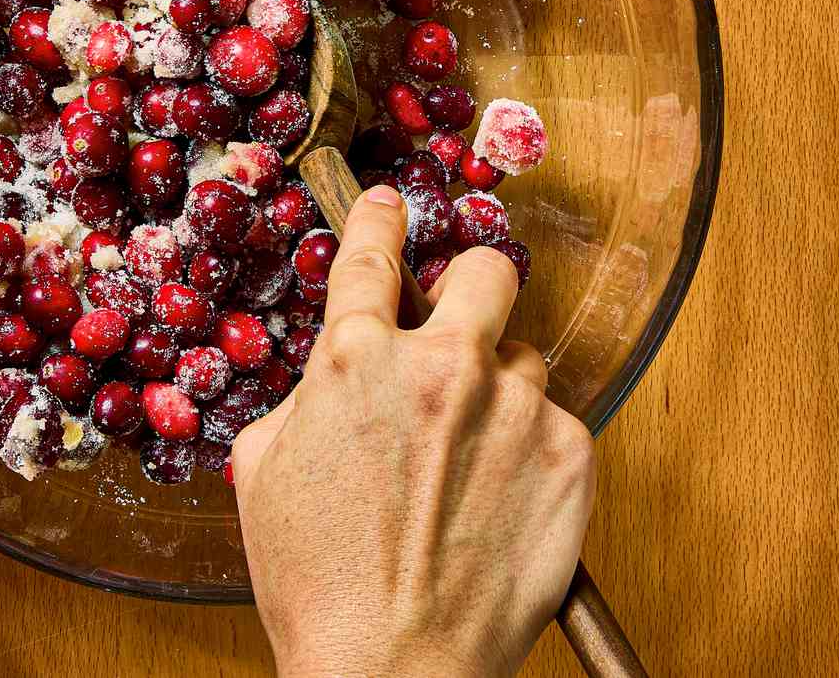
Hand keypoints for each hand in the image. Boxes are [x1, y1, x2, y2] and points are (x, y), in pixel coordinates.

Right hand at [232, 186, 595, 677]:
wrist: (392, 667)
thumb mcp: (267, 467)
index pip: (372, 252)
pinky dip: (531, 450)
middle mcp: (444, 364)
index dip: (381, 219)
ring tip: (470, 457)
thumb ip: (310, 394)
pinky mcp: (571, 455)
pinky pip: (557, 423)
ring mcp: (516, 407)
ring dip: (500, 389)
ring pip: (524, 357)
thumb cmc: (318, 581)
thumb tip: (338, 371)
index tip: (391, 206)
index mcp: (356, 358)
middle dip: (469, 287)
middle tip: (460, 323)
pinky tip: (497, 498)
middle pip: (484, 270)